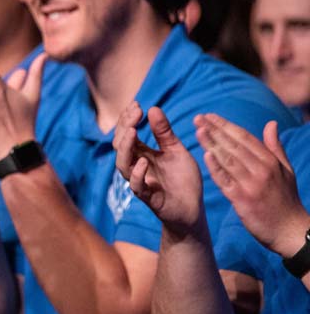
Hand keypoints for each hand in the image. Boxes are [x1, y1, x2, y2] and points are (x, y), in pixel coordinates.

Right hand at [113, 102, 203, 234]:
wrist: (193, 208)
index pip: (127, 133)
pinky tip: (144, 162)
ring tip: (134, 131)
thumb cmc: (183, 179)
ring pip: (123, 164)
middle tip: (135, 112)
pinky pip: (136, 186)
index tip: (137, 105)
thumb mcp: (176, 150)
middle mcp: (137, 166)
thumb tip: (153, 108)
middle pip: (120, 146)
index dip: (129, 119)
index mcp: (142, 153)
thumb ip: (164, 132)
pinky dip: (137, 174)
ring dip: (126, 147)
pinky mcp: (149, 197)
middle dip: (125, 128)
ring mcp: (141, 181)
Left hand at [196, 115, 309, 255]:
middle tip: (198, 118)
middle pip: (234, 145)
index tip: (210, 116)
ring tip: (198, 130)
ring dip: (212, 143)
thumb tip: (271, 123)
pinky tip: (205, 155)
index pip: (245, 137)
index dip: (226, 125)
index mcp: (270, 161)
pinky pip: (226, 180)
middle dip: (215, 130)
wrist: (290, 230)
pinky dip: (216, 167)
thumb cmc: (286, 200)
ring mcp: (252, 184)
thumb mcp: (286, 171)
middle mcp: (262, 169)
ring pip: (228, 159)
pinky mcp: (243, 199)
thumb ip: (275, 147)